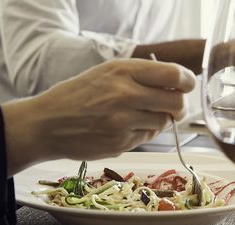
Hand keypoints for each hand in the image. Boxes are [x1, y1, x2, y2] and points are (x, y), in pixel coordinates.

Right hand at [1, 59, 195, 175]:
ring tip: (140, 115)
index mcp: (122, 72)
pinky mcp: (121, 144)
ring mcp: (123, 122)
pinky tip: (126, 127)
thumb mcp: (107, 72)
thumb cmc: (77, 95)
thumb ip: (142, 75)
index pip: (173, 75)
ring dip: (160, 120)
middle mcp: (125, 95)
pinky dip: (144, 132)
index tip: (187, 85)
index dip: (187, 81)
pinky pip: (148, 137)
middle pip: (176, 103)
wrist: (47, 124)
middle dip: (179, 105)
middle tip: (172, 106)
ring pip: (164, 123)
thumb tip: (176, 84)